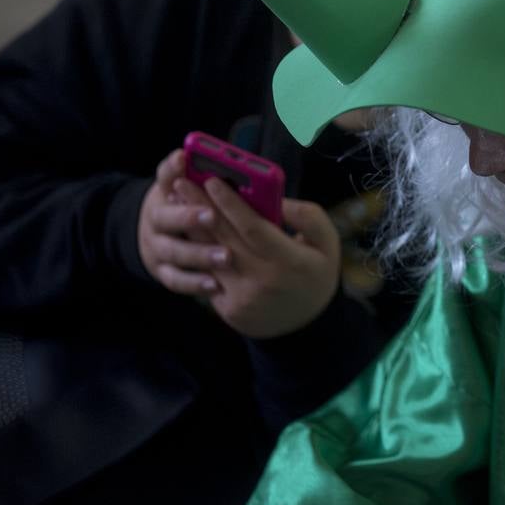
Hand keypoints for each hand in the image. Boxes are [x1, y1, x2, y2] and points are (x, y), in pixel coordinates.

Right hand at [138, 149, 230, 292]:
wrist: (153, 234)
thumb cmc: (183, 204)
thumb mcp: (183, 185)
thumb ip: (190, 173)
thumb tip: (194, 157)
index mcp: (164, 194)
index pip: (165, 178)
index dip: (173, 171)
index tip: (185, 160)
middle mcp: (156, 221)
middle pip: (166, 218)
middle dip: (188, 217)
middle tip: (212, 216)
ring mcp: (157, 249)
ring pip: (174, 252)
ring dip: (199, 254)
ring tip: (225, 256)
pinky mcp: (163, 272)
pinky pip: (177, 281)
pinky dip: (195, 283)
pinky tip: (216, 285)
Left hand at [174, 176, 341, 338]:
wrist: (306, 325)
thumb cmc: (316, 274)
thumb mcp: (328, 243)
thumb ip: (308, 217)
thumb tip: (278, 200)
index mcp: (290, 261)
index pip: (253, 227)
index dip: (231, 203)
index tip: (213, 180)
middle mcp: (263, 280)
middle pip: (225, 238)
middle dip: (201, 207)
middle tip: (181, 182)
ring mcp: (243, 297)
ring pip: (210, 256)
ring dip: (191, 228)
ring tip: (176, 203)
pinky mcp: (228, 309)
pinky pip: (209, 276)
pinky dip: (196, 253)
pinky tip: (186, 233)